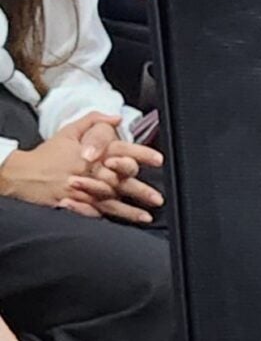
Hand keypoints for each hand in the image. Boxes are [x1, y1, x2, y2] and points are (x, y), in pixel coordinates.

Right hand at [0, 114, 161, 221]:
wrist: (22, 173)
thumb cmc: (49, 154)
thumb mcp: (69, 131)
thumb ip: (94, 122)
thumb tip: (116, 118)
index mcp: (93, 152)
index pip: (121, 150)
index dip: (141, 154)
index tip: (158, 160)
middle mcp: (90, 171)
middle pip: (119, 180)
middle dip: (140, 190)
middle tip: (157, 197)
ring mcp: (82, 189)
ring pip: (110, 200)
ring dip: (129, 210)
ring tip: (145, 216)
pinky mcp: (74, 203)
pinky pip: (94, 211)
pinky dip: (108, 217)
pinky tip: (122, 222)